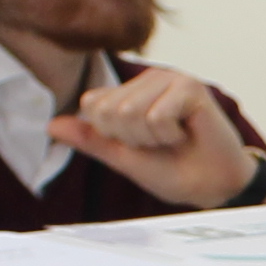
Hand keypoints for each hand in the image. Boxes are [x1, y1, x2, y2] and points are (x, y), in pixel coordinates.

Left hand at [57, 65, 265, 209]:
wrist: (213, 186)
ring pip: (131, 112)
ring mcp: (170, 79)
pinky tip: (188, 133)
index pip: (93, 105)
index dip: (112, 135)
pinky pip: (157, 115)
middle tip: (160, 143)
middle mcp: (148, 80)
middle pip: (110, 110)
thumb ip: (91, 138)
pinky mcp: (190, 86)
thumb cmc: (174, 170)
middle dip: (132, 138)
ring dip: (152, 138)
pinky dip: (170, 135)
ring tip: (175, 138)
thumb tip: (51, 126)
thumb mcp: (123, 157)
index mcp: (130, 91)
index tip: (139, 144)